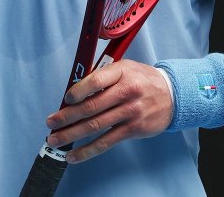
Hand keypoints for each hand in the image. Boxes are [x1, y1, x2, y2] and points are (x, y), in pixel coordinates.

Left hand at [44, 59, 171, 163]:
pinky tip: (74, 155)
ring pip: (95, 126)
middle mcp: (126, 92)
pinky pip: (106, 142)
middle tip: (51, 122)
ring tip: (55, 139)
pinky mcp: (133, 130)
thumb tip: (74, 92)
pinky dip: (87, 150)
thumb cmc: (142, 80)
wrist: (172, 95)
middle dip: (66, 116)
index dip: (78, 90)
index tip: (65, 98)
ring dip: (71, 134)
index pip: (96, 80)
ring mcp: (130, 112)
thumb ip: (102, 76)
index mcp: (121, 72)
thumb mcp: (124, 68)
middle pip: (91, 107)